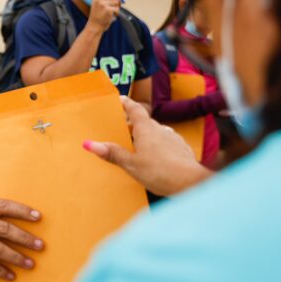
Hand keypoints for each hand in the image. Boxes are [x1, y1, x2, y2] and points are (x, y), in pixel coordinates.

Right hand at [0, 197, 42, 280]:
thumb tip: (18, 219)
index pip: (2, 205)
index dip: (22, 211)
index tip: (38, 217)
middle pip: (3, 228)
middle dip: (24, 238)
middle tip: (40, 245)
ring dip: (16, 257)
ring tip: (30, 263)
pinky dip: (0, 270)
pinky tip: (11, 275)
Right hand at [83, 96, 211, 196]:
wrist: (191, 182)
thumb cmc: (160, 172)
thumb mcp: (131, 164)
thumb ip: (112, 153)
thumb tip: (89, 144)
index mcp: (146, 129)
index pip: (135, 109)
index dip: (126, 103)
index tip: (120, 98)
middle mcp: (161, 129)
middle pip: (145, 122)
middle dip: (134, 124)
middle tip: (123, 129)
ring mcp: (173, 138)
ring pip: (157, 132)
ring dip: (147, 136)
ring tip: (139, 146)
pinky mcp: (182, 149)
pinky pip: (167, 142)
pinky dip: (159, 146)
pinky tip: (157, 158)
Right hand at [86, 0, 120, 31]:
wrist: (94, 26)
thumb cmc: (98, 17)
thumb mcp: (98, 5)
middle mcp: (99, 0)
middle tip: (118, 5)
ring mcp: (103, 4)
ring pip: (116, 2)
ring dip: (117, 7)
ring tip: (112, 12)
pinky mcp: (108, 10)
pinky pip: (117, 9)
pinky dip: (116, 13)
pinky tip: (112, 16)